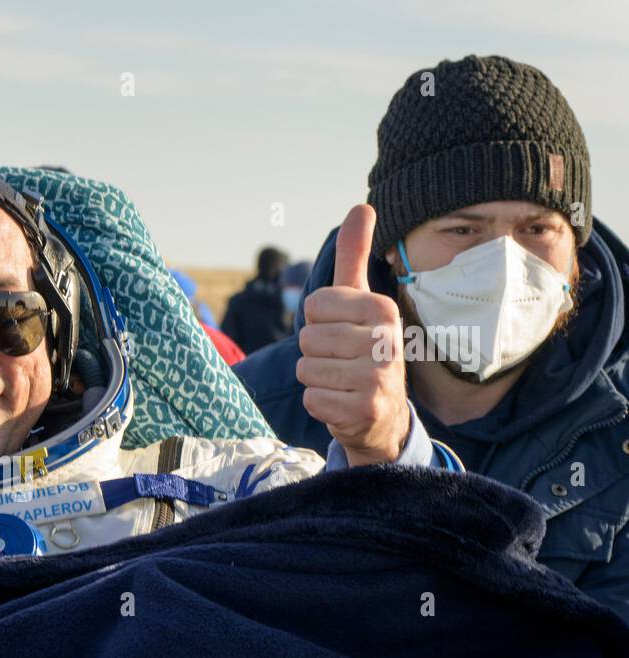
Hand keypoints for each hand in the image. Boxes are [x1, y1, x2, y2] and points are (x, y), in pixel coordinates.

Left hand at [297, 203, 409, 465]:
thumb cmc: (363, 349)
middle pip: (308, 338)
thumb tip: (362, 206)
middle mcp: (387, 341)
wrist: (383, 414)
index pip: (314, 306)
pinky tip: (342, 402)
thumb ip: (354, 256)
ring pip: (306, 369)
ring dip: (316, 379)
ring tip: (342, 381)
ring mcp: (378, 377)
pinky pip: (311, 398)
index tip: (341, 332)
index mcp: (382, 309)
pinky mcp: (365, 409)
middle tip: (341, 361)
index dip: (317, 322)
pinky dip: (319, 403)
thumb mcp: (359, 301)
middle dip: (315, 352)